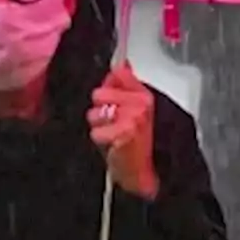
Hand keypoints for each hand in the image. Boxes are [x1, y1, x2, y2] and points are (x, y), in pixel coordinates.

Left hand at [87, 61, 158, 199]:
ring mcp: (133, 117)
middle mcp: (141, 103)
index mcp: (145, 95)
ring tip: (113, 136)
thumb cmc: (139, 145)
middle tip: (114, 124)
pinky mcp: (124, 133)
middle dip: (100, 111)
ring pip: (94, 113)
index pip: (118, 73)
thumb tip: (120, 65)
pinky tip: (113, 146)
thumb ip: (126, 87)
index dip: (108, 87)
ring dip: (99, 127)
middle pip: (99, 94)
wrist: (145, 174)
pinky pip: (96, 132)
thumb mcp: (136, 112)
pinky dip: (100, 141)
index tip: (112, 100)